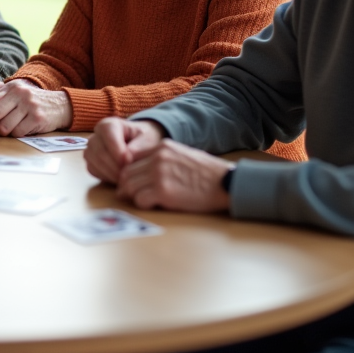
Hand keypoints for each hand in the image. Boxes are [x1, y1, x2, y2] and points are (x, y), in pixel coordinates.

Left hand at [0, 79, 72, 136]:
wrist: (61, 105)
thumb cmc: (32, 102)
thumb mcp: (17, 95)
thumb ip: (0, 100)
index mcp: (11, 88)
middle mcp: (20, 94)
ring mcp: (29, 105)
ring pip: (5, 126)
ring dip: (6, 132)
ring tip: (14, 127)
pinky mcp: (37, 117)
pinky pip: (18, 132)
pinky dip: (18, 134)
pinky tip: (25, 128)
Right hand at [84, 117, 164, 184]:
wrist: (139, 147)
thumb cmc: (143, 140)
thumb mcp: (148, 140)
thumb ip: (140, 147)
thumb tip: (127, 158)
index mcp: (109, 124)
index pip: (108, 134)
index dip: (117, 149)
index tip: (129, 161)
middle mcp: (96, 135)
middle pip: (99, 150)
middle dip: (114, 165)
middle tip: (128, 174)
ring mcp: (91, 149)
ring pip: (94, 161)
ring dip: (109, 173)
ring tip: (125, 178)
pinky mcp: (90, 162)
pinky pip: (92, 170)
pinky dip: (105, 176)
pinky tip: (118, 178)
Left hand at [115, 140, 232, 212]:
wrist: (226, 183)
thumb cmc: (207, 174)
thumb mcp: (182, 155)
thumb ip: (161, 159)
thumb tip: (141, 173)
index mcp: (161, 147)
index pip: (131, 160)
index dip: (130, 174)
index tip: (133, 183)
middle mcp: (157, 158)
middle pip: (126, 174)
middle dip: (127, 187)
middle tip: (133, 196)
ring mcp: (159, 174)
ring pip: (129, 187)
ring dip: (134, 196)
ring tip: (146, 201)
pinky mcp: (163, 191)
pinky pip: (139, 200)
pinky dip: (143, 205)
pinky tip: (155, 205)